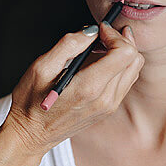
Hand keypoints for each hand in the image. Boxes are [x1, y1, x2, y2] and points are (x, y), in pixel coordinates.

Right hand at [3, 22, 142, 157]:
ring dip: (121, 52)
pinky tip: (100, 61)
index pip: (125, 53)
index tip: (99, 30)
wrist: (31, 135)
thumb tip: (91, 31)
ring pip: (133, 70)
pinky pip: (126, 81)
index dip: (115, 35)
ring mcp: (109, 106)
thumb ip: (68, 45)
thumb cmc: (31, 101)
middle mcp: (105, 99)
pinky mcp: (108, 109)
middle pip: (134, 60)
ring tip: (99, 46)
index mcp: (90, 87)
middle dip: (121, 41)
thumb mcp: (41, 67)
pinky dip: (118, 65)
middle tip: (101, 35)